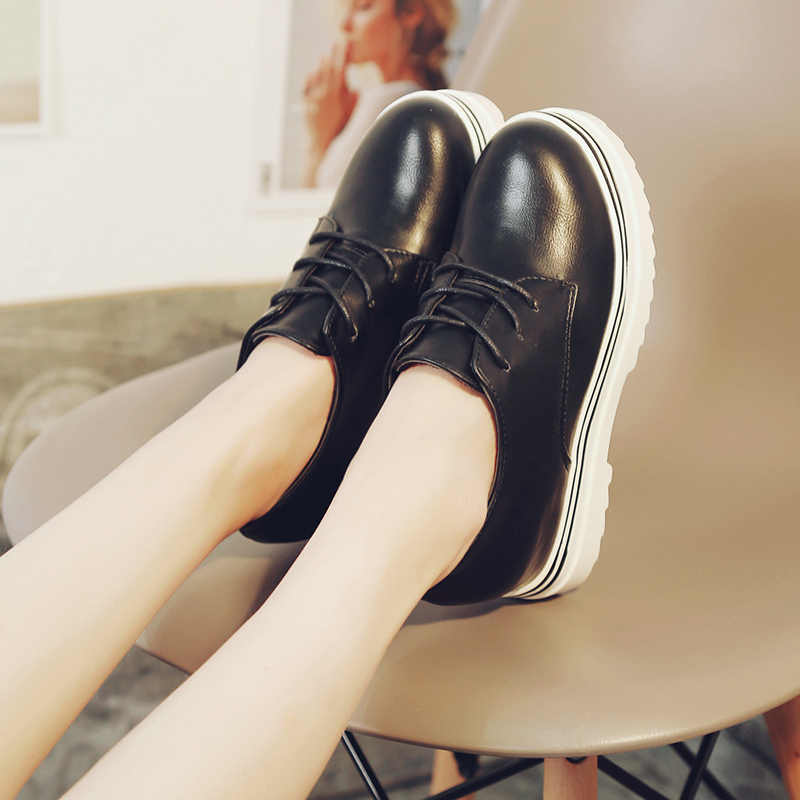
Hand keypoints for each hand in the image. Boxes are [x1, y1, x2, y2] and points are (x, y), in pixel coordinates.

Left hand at [303, 40, 357, 156]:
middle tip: (336, 42)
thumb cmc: (340, 132)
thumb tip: (355, 89)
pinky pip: (307, 85)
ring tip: (325, 56)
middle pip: (328, 67)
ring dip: (321, 64)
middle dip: (333, 53)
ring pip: (316, 74)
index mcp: (337, 96)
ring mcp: (313, 98)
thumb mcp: (351, 116)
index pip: (341, 68)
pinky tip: (314, 73)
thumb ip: (353, 101)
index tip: (345, 43)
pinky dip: (311, 77)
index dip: (343, 54)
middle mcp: (324, 94)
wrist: (321, 145)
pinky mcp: (306, 103)